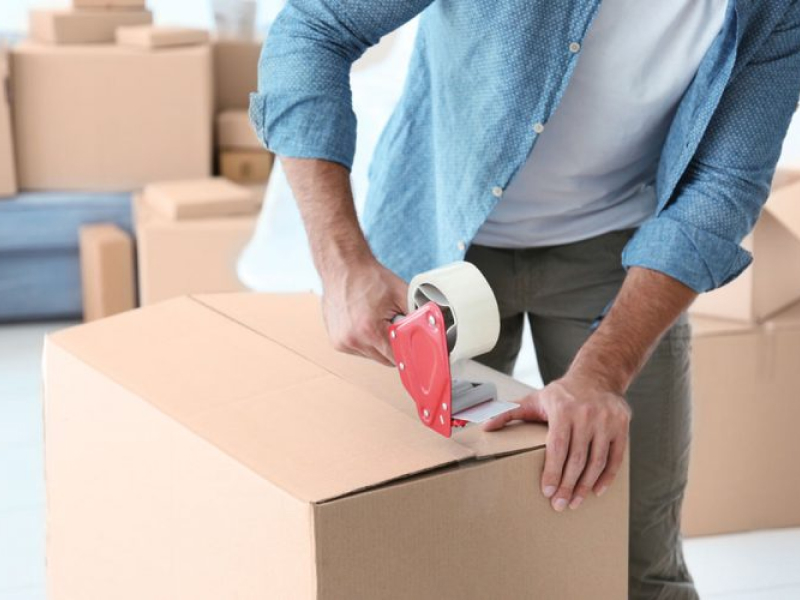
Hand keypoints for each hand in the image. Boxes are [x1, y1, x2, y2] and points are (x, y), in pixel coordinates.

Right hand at [321, 258, 407, 365]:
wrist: (343, 266)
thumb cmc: (370, 277)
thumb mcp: (401, 294)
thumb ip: (417, 316)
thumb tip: (431, 330)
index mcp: (369, 330)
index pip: (397, 358)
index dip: (408, 352)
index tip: (413, 347)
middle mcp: (353, 340)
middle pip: (384, 360)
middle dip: (393, 346)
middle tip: (392, 325)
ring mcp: (342, 342)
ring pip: (371, 356)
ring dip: (378, 344)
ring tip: (375, 320)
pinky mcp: (336, 341)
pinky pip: (358, 350)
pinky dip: (365, 341)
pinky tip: (364, 323)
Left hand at [483, 375, 630, 511]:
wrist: (597, 377)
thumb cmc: (561, 394)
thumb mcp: (534, 400)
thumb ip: (509, 412)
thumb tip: (485, 427)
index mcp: (563, 409)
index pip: (557, 446)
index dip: (552, 471)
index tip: (546, 491)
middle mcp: (587, 414)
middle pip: (577, 458)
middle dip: (567, 485)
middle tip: (559, 504)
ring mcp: (606, 420)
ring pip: (596, 461)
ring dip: (585, 486)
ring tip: (574, 502)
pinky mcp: (621, 426)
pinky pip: (615, 457)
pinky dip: (606, 477)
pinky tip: (596, 491)